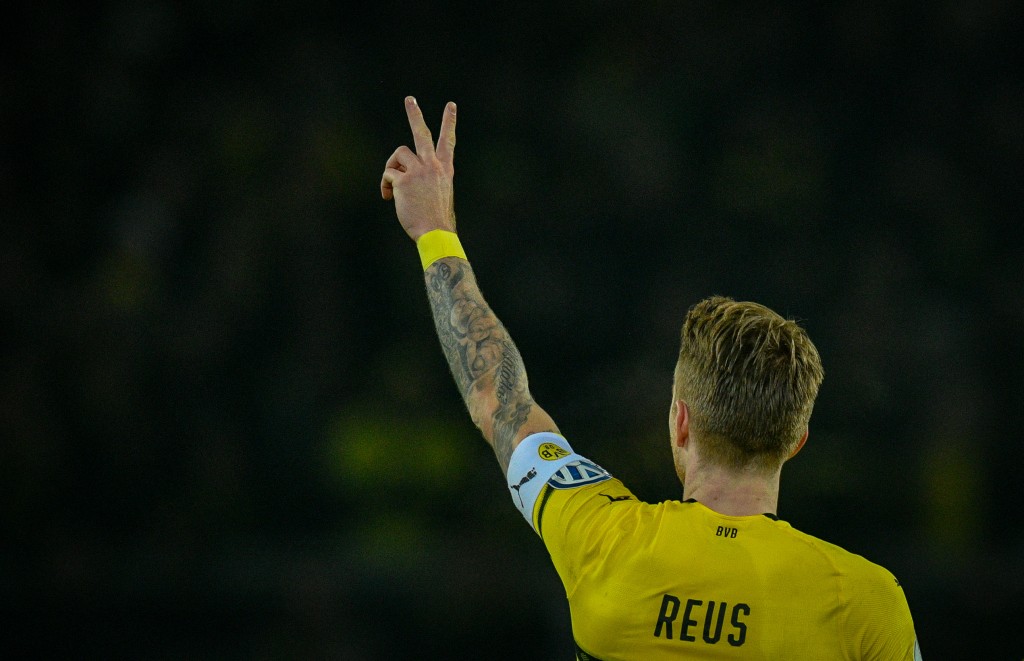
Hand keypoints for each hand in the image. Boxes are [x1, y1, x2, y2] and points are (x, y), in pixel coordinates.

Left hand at [380, 96, 456, 241]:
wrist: (436, 232)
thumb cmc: (437, 220)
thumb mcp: (440, 195)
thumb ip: (429, 181)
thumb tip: (409, 178)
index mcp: (445, 170)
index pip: (448, 141)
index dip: (449, 122)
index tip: (451, 105)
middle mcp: (433, 166)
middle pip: (422, 133)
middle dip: (415, 115)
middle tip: (410, 100)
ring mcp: (418, 171)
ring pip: (399, 153)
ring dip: (392, 166)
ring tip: (392, 186)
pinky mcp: (403, 180)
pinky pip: (388, 174)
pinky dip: (386, 186)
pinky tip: (389, 198)